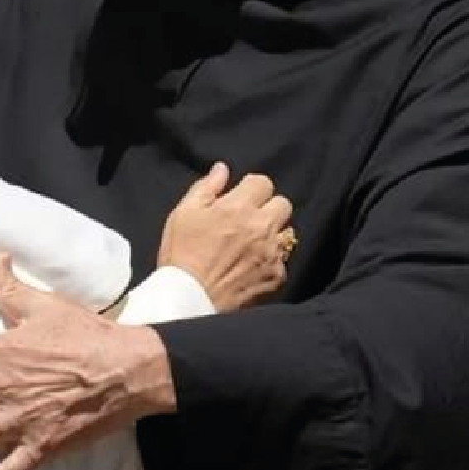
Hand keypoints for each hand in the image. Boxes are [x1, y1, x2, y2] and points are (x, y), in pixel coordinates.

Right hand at [157, 163, 293, 311]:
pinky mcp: (276, 276)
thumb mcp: (183, 214)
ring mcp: (272, 253)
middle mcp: (261, 227)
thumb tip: (222, 169)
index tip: (240, 199)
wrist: (189, 300)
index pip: (262, 182)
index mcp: (238, 207)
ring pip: (287, 231)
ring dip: (273, 233)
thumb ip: (205, 188)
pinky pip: (284, 260)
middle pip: (283, 204)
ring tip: (254, 243)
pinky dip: (272, 260)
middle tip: (249, 220)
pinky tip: (253, 266)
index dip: (250, 188)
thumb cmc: (181, 255)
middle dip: (267, 207)